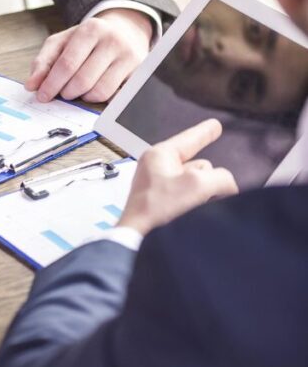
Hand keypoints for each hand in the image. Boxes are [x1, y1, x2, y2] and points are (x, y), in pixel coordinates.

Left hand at [25, 8, 152, 102]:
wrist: (125, 30)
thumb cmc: (88, 40)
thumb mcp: (62, 42)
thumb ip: (44, 61)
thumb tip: (32, 85)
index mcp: (91, 29)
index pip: (67, 63)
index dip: (52, 84)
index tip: (42, 96)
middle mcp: (113, 41)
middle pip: (82, 80)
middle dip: (67, 92)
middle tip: (63, 92)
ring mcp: (129, 57)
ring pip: (100, 92)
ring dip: (84, 97)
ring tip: (79, 89)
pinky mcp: (139, 73)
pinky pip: (115, 97)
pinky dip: (101, 99)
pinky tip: (95, 90)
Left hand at [118, 119, 238, 234]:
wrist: (139, 241)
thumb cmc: (157, 211)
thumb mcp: (197, 185)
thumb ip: (221, 178)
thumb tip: (227, 186)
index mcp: (160, 156)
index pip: (189, 138)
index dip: (205, 132)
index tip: (215, 125)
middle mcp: (158, 169)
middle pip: (198, 166)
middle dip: (208, 180)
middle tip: (204, 196)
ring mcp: (159, 188)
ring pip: (196, 185)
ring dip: (203, 196)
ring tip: (192, 210)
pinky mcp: (163, 207)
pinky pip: (189, 200)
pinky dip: (196, 207)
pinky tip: (193, 216)